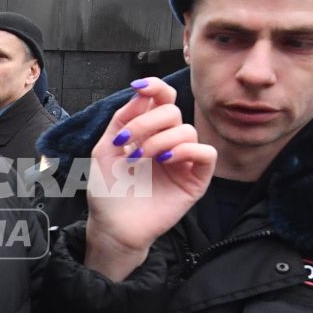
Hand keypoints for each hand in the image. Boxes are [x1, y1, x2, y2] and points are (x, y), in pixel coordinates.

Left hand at [82, 78, 215, 278]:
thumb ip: (122, 119)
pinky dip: (186, 150)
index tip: (139, 87)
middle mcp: (168, 142)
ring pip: (188, 131)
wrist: (112, 225)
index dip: (155, 87)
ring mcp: (183, 160)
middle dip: (147, 122)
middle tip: (128, 143)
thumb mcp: (105, 148)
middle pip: (173, 111)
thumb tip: (141, 93)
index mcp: (147, 131)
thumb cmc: (109, 191)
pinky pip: (206, 153)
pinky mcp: (196, 179)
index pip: (162, 99)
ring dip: (160, 140)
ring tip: (141, 158)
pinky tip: (166, 160)